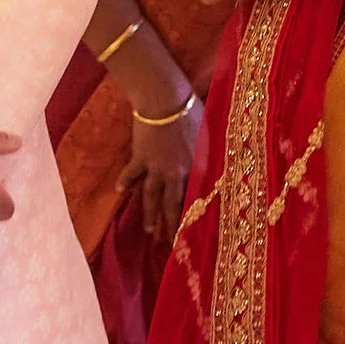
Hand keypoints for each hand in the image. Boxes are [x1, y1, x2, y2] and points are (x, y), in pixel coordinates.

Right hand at [125, 95, 202, 239]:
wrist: (165, 100)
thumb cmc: (192, 111)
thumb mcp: (210, 131)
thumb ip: (212, 149)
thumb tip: (224, 156)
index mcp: (196, 167)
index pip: (196, 197)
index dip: (195, 215)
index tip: (196, 231)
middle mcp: (176, 173)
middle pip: (173, 204)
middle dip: (171, 225)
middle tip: (169, 243)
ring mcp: (156, 167)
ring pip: (152, 196)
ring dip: (150, 214)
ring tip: (149, 230)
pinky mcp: (140, 157)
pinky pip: (131, 173)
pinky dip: (125, 182)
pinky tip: (120, 192)